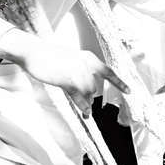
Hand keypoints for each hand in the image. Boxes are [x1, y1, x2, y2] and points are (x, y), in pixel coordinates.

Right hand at [0, 31, 129, 109]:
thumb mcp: (71, 63)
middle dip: (90, 98)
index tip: (130, 92)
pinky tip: (85, 113)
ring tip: (86, 111)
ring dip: (86, 103)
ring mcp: (76, 71)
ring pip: (88, 93)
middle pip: (95, 88)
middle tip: (86, 106)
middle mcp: (86, 63)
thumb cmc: (51, 58)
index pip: (108, 71)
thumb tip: (89, 97)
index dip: (119, 83)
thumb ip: (81, 76)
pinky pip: (78, 96)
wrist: (34, 52)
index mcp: (89, 58)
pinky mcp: (66, 79)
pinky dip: (82, 105)